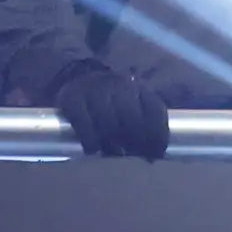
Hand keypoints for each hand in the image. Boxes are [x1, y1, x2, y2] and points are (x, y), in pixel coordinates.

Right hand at [50, 59, 169, 159]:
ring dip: (112, 143)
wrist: (81, 75)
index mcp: (139, 88)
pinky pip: (83, 124)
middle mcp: (118, 85)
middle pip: (131, 117)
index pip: (154, 110)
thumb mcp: (136, 103)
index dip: (158, 135)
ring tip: (113, 153)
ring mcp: (94, 91)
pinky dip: (89, 140)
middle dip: (135, 141)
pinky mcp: (72, 99)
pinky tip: (92, 149)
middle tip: (132, 155)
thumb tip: (156, 156)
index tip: (155, 154)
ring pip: (107, 122)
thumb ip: (149, 123)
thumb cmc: (114, 100)